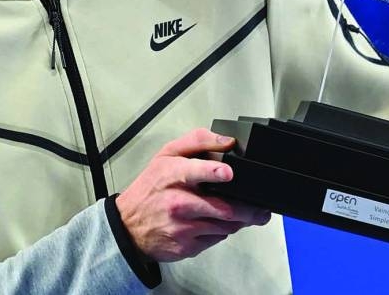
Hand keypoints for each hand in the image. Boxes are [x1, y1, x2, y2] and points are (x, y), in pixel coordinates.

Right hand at [115, 128, 271, 261]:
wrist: (128, 225)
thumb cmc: (150, 188)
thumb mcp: (167, 155)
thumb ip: (198, 141)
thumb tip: (228, 141)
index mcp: (173, 176)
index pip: (194, 172)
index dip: (213, 172)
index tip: (228, 173)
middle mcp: (178, 203)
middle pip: (223, 207)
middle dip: (248, 209)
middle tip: (260, 208)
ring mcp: (183, 227)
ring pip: (225, 226)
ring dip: (239, 220)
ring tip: (245, 214)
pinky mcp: (186, 246)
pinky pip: (216, 238)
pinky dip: (222, 231)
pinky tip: (217, 222)